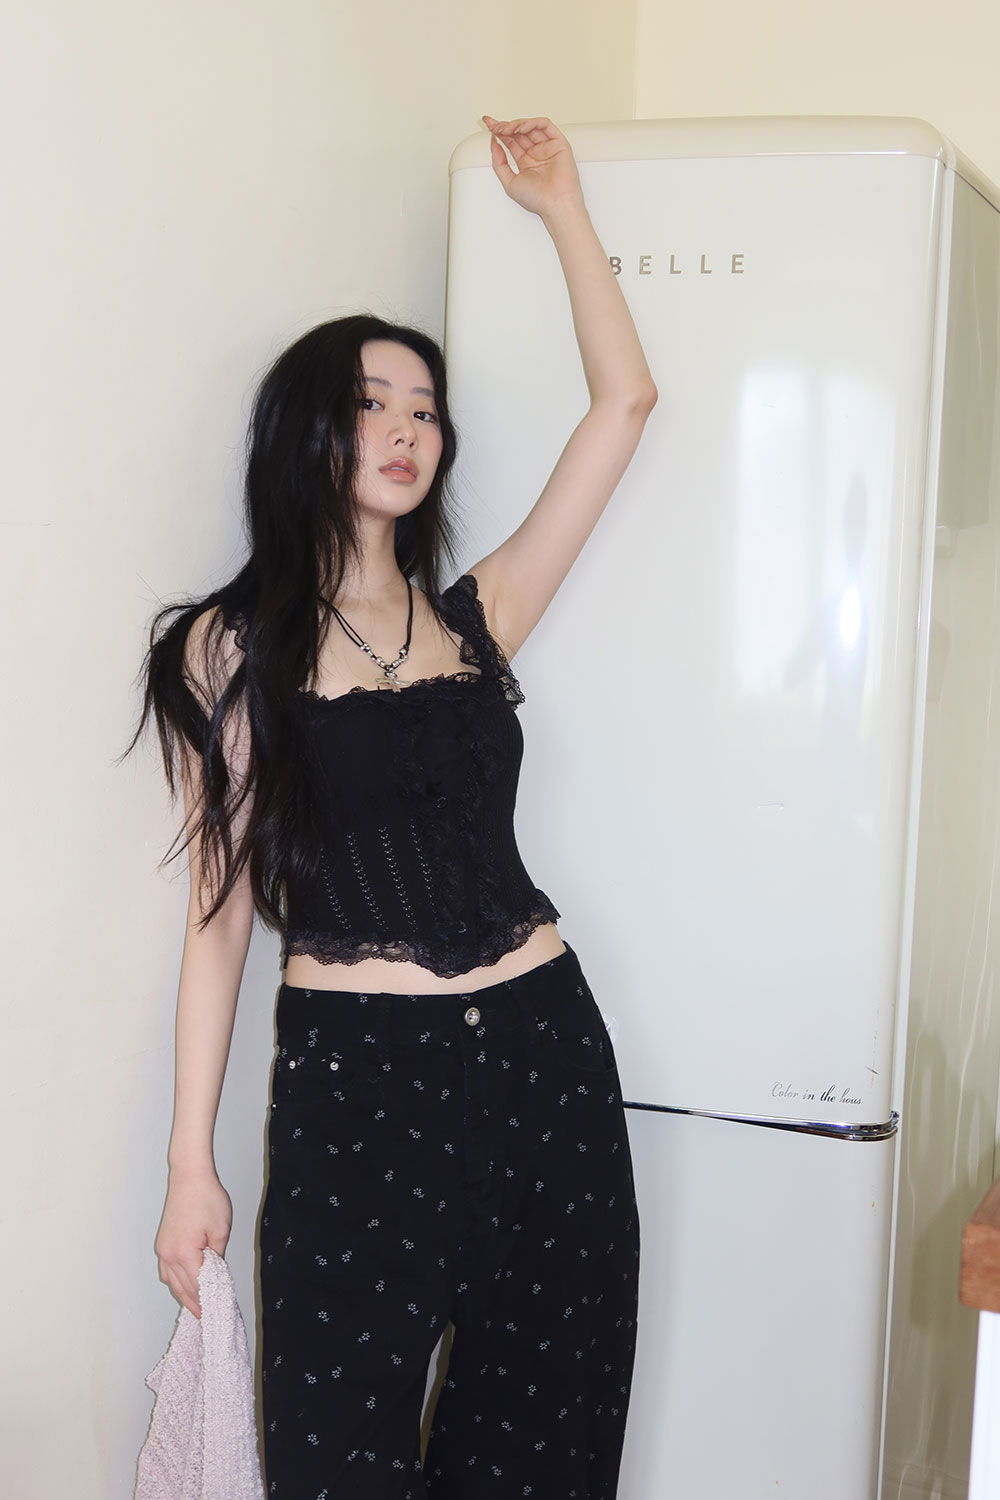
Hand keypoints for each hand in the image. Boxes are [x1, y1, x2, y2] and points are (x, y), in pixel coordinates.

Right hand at [155, 1165, 232, 1317]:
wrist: (189, 1177)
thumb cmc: (206, 1198)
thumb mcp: (221, 1230)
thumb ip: (217, 1257)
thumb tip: (215, 1273)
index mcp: (185, 1254)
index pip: (199, 1286)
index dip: (208, 1301)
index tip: (216, 1312)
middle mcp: (169, 1255)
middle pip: (183, 1288)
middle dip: (196, 1304)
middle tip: (207, 1318)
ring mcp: (163, 1249)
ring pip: (172, 1282)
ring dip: (184, 1295)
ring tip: (197, 1308)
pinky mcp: (163, 1243)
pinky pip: (167, 1271)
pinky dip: (175, 1282)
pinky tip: (183, 1286)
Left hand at [482, 115, 583, 218]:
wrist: (555, 204)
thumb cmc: (538, 199)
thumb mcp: (509, 182)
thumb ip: (499, 163)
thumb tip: (494, 144)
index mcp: (526, 162)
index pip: (511, 141)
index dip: (499, 132)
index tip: (488, 125)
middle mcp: (536, 153)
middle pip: (518, 132)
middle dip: (505, 126)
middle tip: (494, 126)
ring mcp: (547, 147)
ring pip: (530, 126)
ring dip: (516, 124)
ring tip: (506, 129)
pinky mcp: (559, 143)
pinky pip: (545, 125)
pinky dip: (532, 123)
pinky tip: (521, 128)